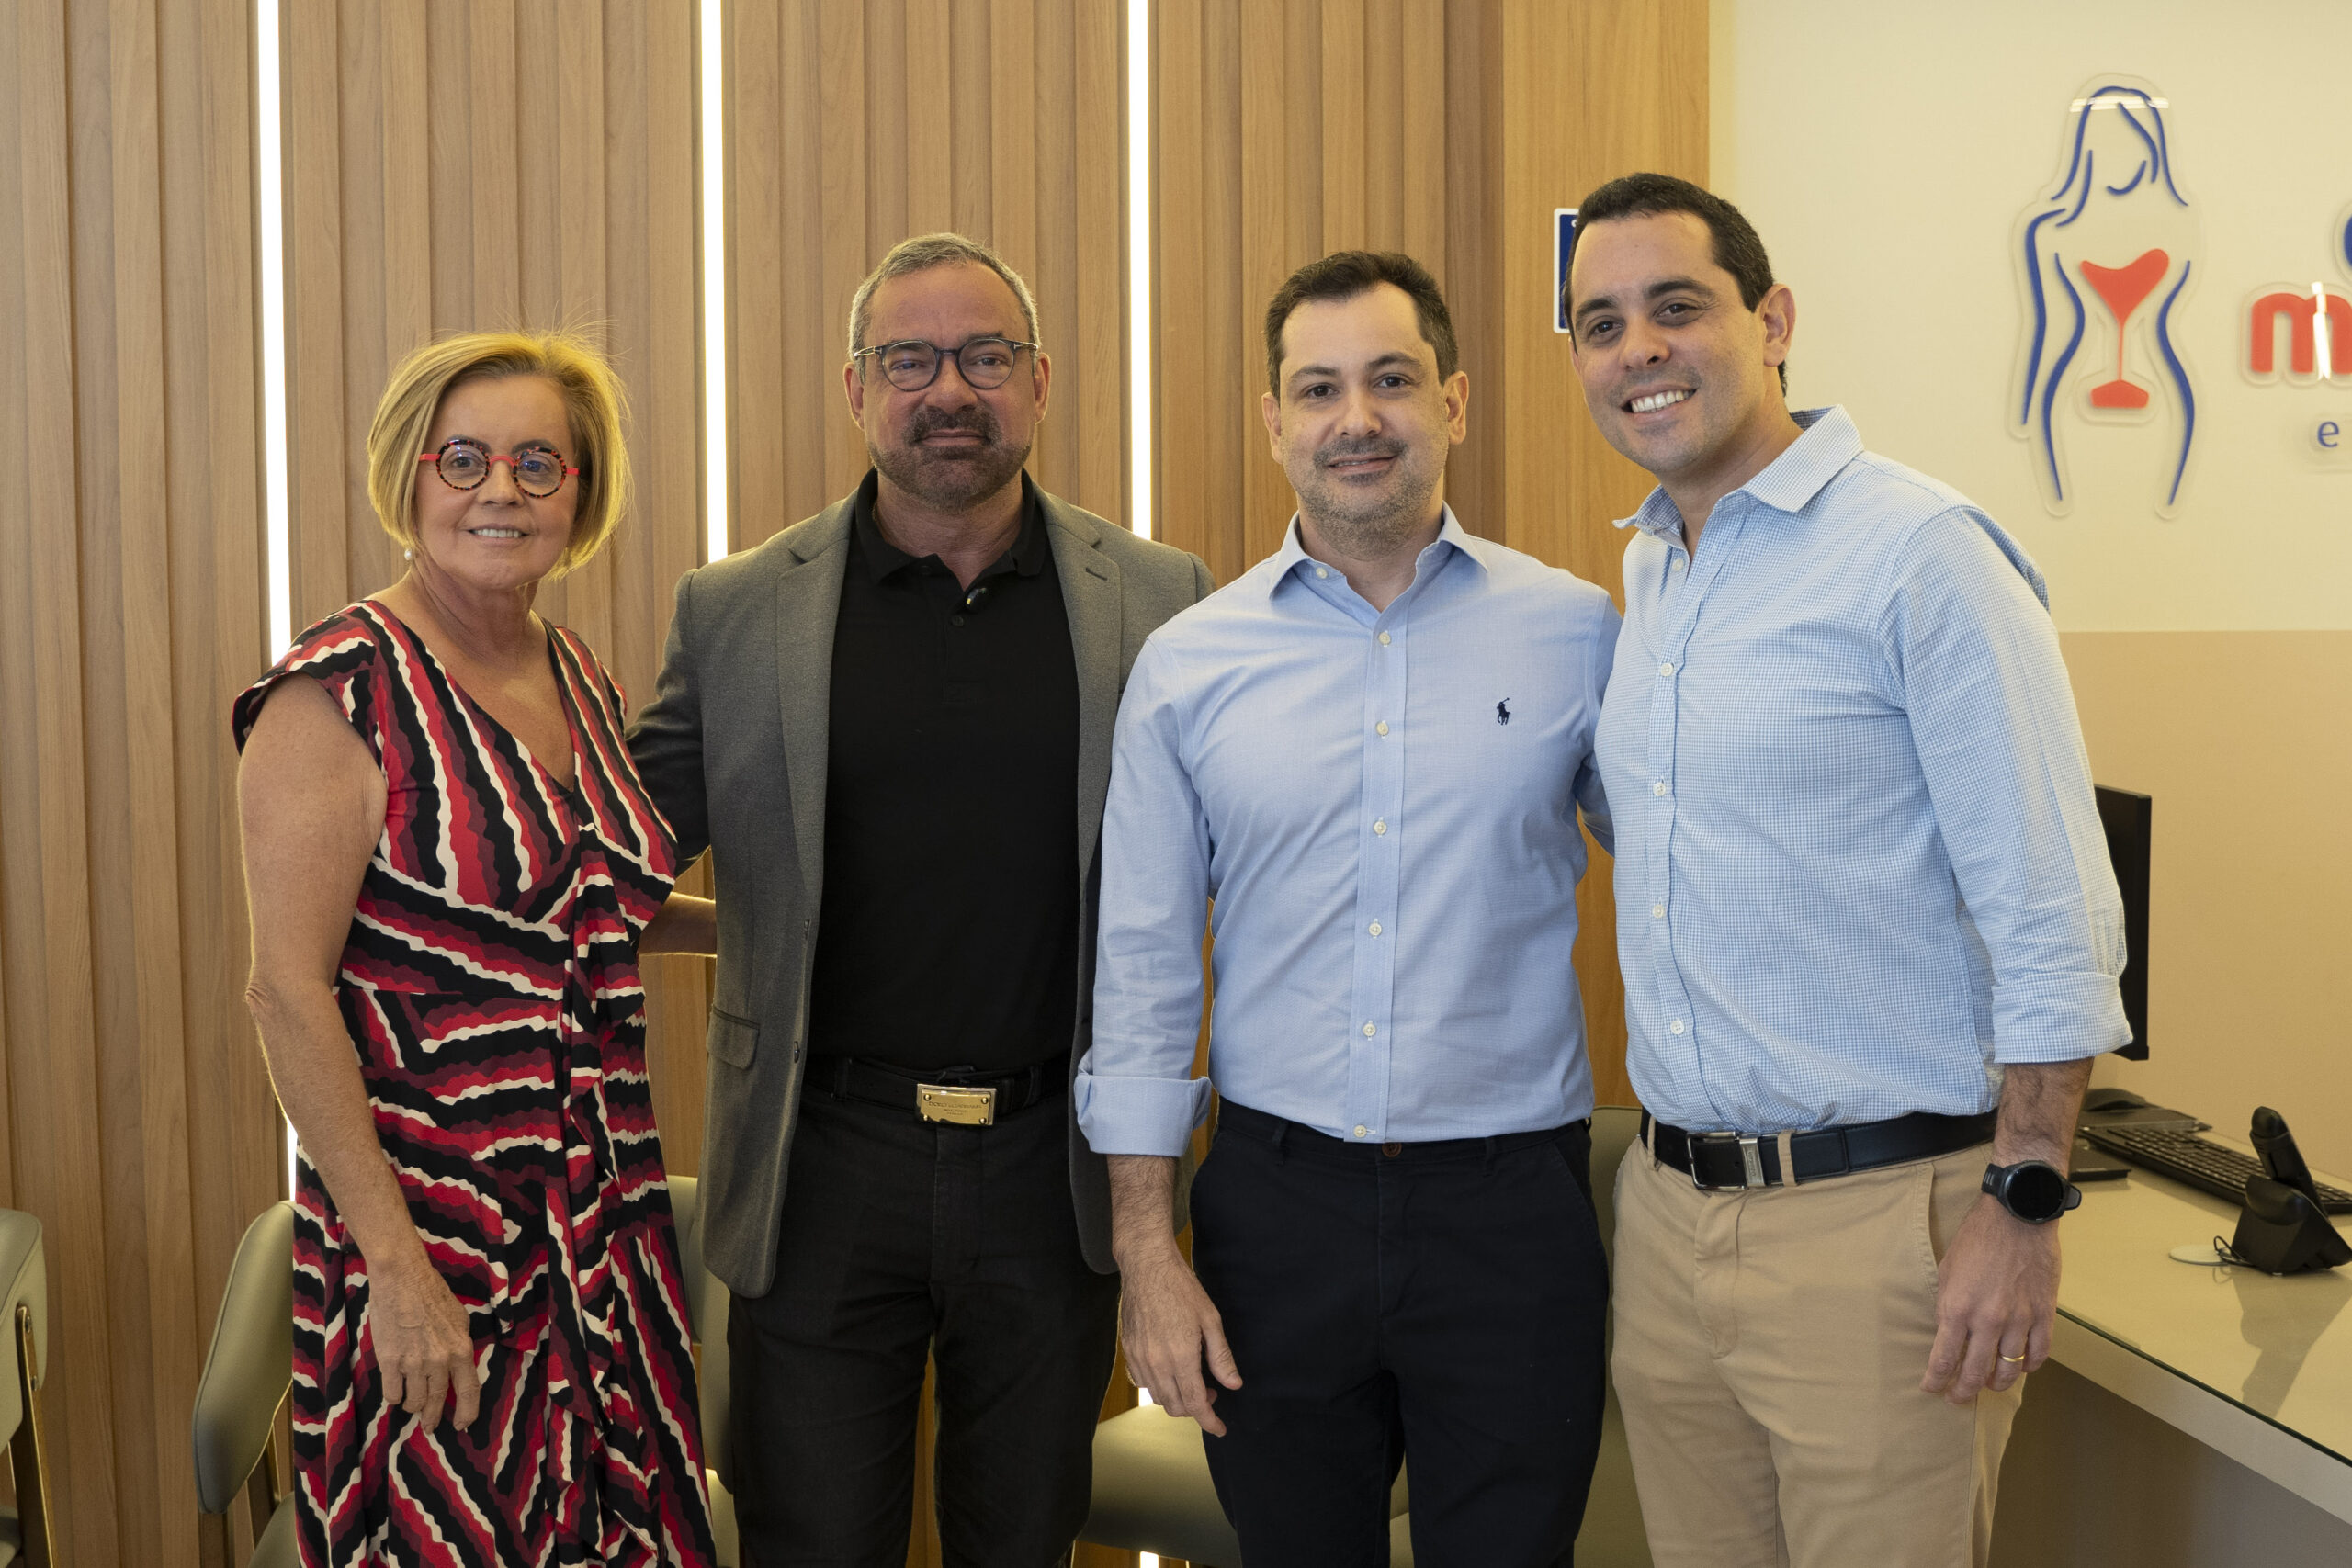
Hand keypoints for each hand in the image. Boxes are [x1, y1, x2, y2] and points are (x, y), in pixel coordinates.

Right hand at [365, 1249, 481, 1432]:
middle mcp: (440, 1360)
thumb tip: (459, 1365)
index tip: (463, 1425)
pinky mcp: (390, 1362)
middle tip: (430, 1426)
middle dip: (434, 1417)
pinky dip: (394, 1398)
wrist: (402, 1279)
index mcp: (462, 1349)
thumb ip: (459, 1345)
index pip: (470, 1390)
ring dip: (413, 1407)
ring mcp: (414, 1363)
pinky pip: (392, 1394)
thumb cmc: (432, 1294)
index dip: (467, 1412)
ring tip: (411, 1405)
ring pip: (415, 1401)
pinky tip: (395, 1394)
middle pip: (439, 1400)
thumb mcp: (460, 1318)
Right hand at [1117, 1243, 1242, 1435]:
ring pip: (1158, 1398)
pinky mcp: (1128, 1351)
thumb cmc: (1181, 1288)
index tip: (1220, 1428)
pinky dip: (1159, 1386)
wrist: (1146, 1266)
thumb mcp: (1210, 1320)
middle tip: (1211, 1391)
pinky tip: (1170, 1370)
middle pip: (1176, 1406)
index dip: (1210, 1421)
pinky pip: (1142, 1382)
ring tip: (1192, 1378)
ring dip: (1177, 1398)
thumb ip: (1221, 1356)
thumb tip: (1233, 1384)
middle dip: (1196, 1409)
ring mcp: (1139, 1358)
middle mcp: (1157, 1363)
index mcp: (1181, 1357)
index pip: (1195, 1404)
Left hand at [1922, 1193, 2060, 1405]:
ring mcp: (2019, 1320)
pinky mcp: (2044, 1315)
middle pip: (1975, 1373)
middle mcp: (1988, 1321)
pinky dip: (2028, 1367)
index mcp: (1957, 1308)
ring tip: (1988, 1385)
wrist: (2017, 1218)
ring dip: (1996, 1383)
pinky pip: (2038, 1354)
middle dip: (1963, 1392)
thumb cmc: (1977, 1239)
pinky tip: (2020, 1367)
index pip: (1943, 1359)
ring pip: (2009, 1370)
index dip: (1936, 1381)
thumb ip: (1948, 1306)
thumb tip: (1949, 1334)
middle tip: (1957, 1398)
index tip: (1931, 1389)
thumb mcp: (1947, 1271)